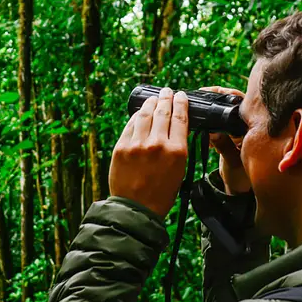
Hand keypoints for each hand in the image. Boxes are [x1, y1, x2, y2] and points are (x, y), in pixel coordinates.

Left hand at [109, 88, 188, 217]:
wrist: (136, 209)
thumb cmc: (161, 194)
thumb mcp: (180, 171)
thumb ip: (179, 147)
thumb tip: (177, 127)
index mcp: (176, 151)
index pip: (180, 118)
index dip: (180, 103)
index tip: (180, 96)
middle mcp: (157, 144)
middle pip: (163, 111)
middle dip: (166, 98)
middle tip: (168, 92)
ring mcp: (137, 144)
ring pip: (145, 114)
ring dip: (151, 103)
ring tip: (154, 98)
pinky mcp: (121, 147)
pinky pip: (130, 125)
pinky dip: (137, 116)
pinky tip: (140, 113)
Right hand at [201, 86, 250, 194]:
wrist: (238, 189)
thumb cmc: (241, 178)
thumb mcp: (233, 162)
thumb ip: (224, 146)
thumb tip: (212, 132)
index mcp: (255, 129)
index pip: (244, 103)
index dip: (228, 94)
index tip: (213, 91)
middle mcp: (249, 125)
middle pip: (234, 102)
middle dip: (218, 95)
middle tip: (202, 92)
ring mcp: (240, 129)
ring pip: (226, 109)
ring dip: (213, 104)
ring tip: (199, 100)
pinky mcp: (230, 134)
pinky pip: (220, 120)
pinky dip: (211, 117)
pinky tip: (200, 116)